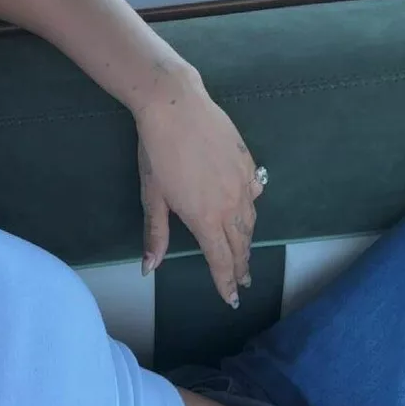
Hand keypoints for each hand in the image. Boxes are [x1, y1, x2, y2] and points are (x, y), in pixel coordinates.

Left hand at [134, 66, 262, 307]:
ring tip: (245, 254)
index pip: (220, 260)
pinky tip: (249, 209)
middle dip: (241, 266)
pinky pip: (255, 192)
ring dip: (247, 241)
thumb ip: (155, 234)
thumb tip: (149, 269)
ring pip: (250, 221)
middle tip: (243, 282)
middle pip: (240, 244)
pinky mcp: (247, 163)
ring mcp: (242, 183)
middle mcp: (230, 205)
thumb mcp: (152, 195)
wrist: (175, 106)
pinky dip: (252, 207)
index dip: (225, 282)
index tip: (231, 299)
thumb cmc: (156, 151)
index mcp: (205, 218)